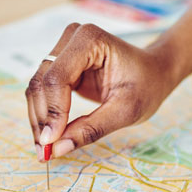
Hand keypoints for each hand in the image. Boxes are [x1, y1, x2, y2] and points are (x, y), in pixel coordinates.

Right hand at [26, 23, 176, 161]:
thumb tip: (57, 148)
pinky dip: (45, 116)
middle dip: (42, 120)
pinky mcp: (61, 66)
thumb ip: (92, 128)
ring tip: (45, 150)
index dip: (53, 111)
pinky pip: (44, 92)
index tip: (52, 142)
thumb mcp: (125, 111)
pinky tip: (49, 138)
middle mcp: (71, 39)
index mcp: (90, 40)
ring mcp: (63, 51)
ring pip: (37, 88)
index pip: (58, 78)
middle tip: (44, 152)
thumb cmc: (146, 86)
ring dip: (39, 120)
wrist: (154, 73)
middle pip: (42, 82)